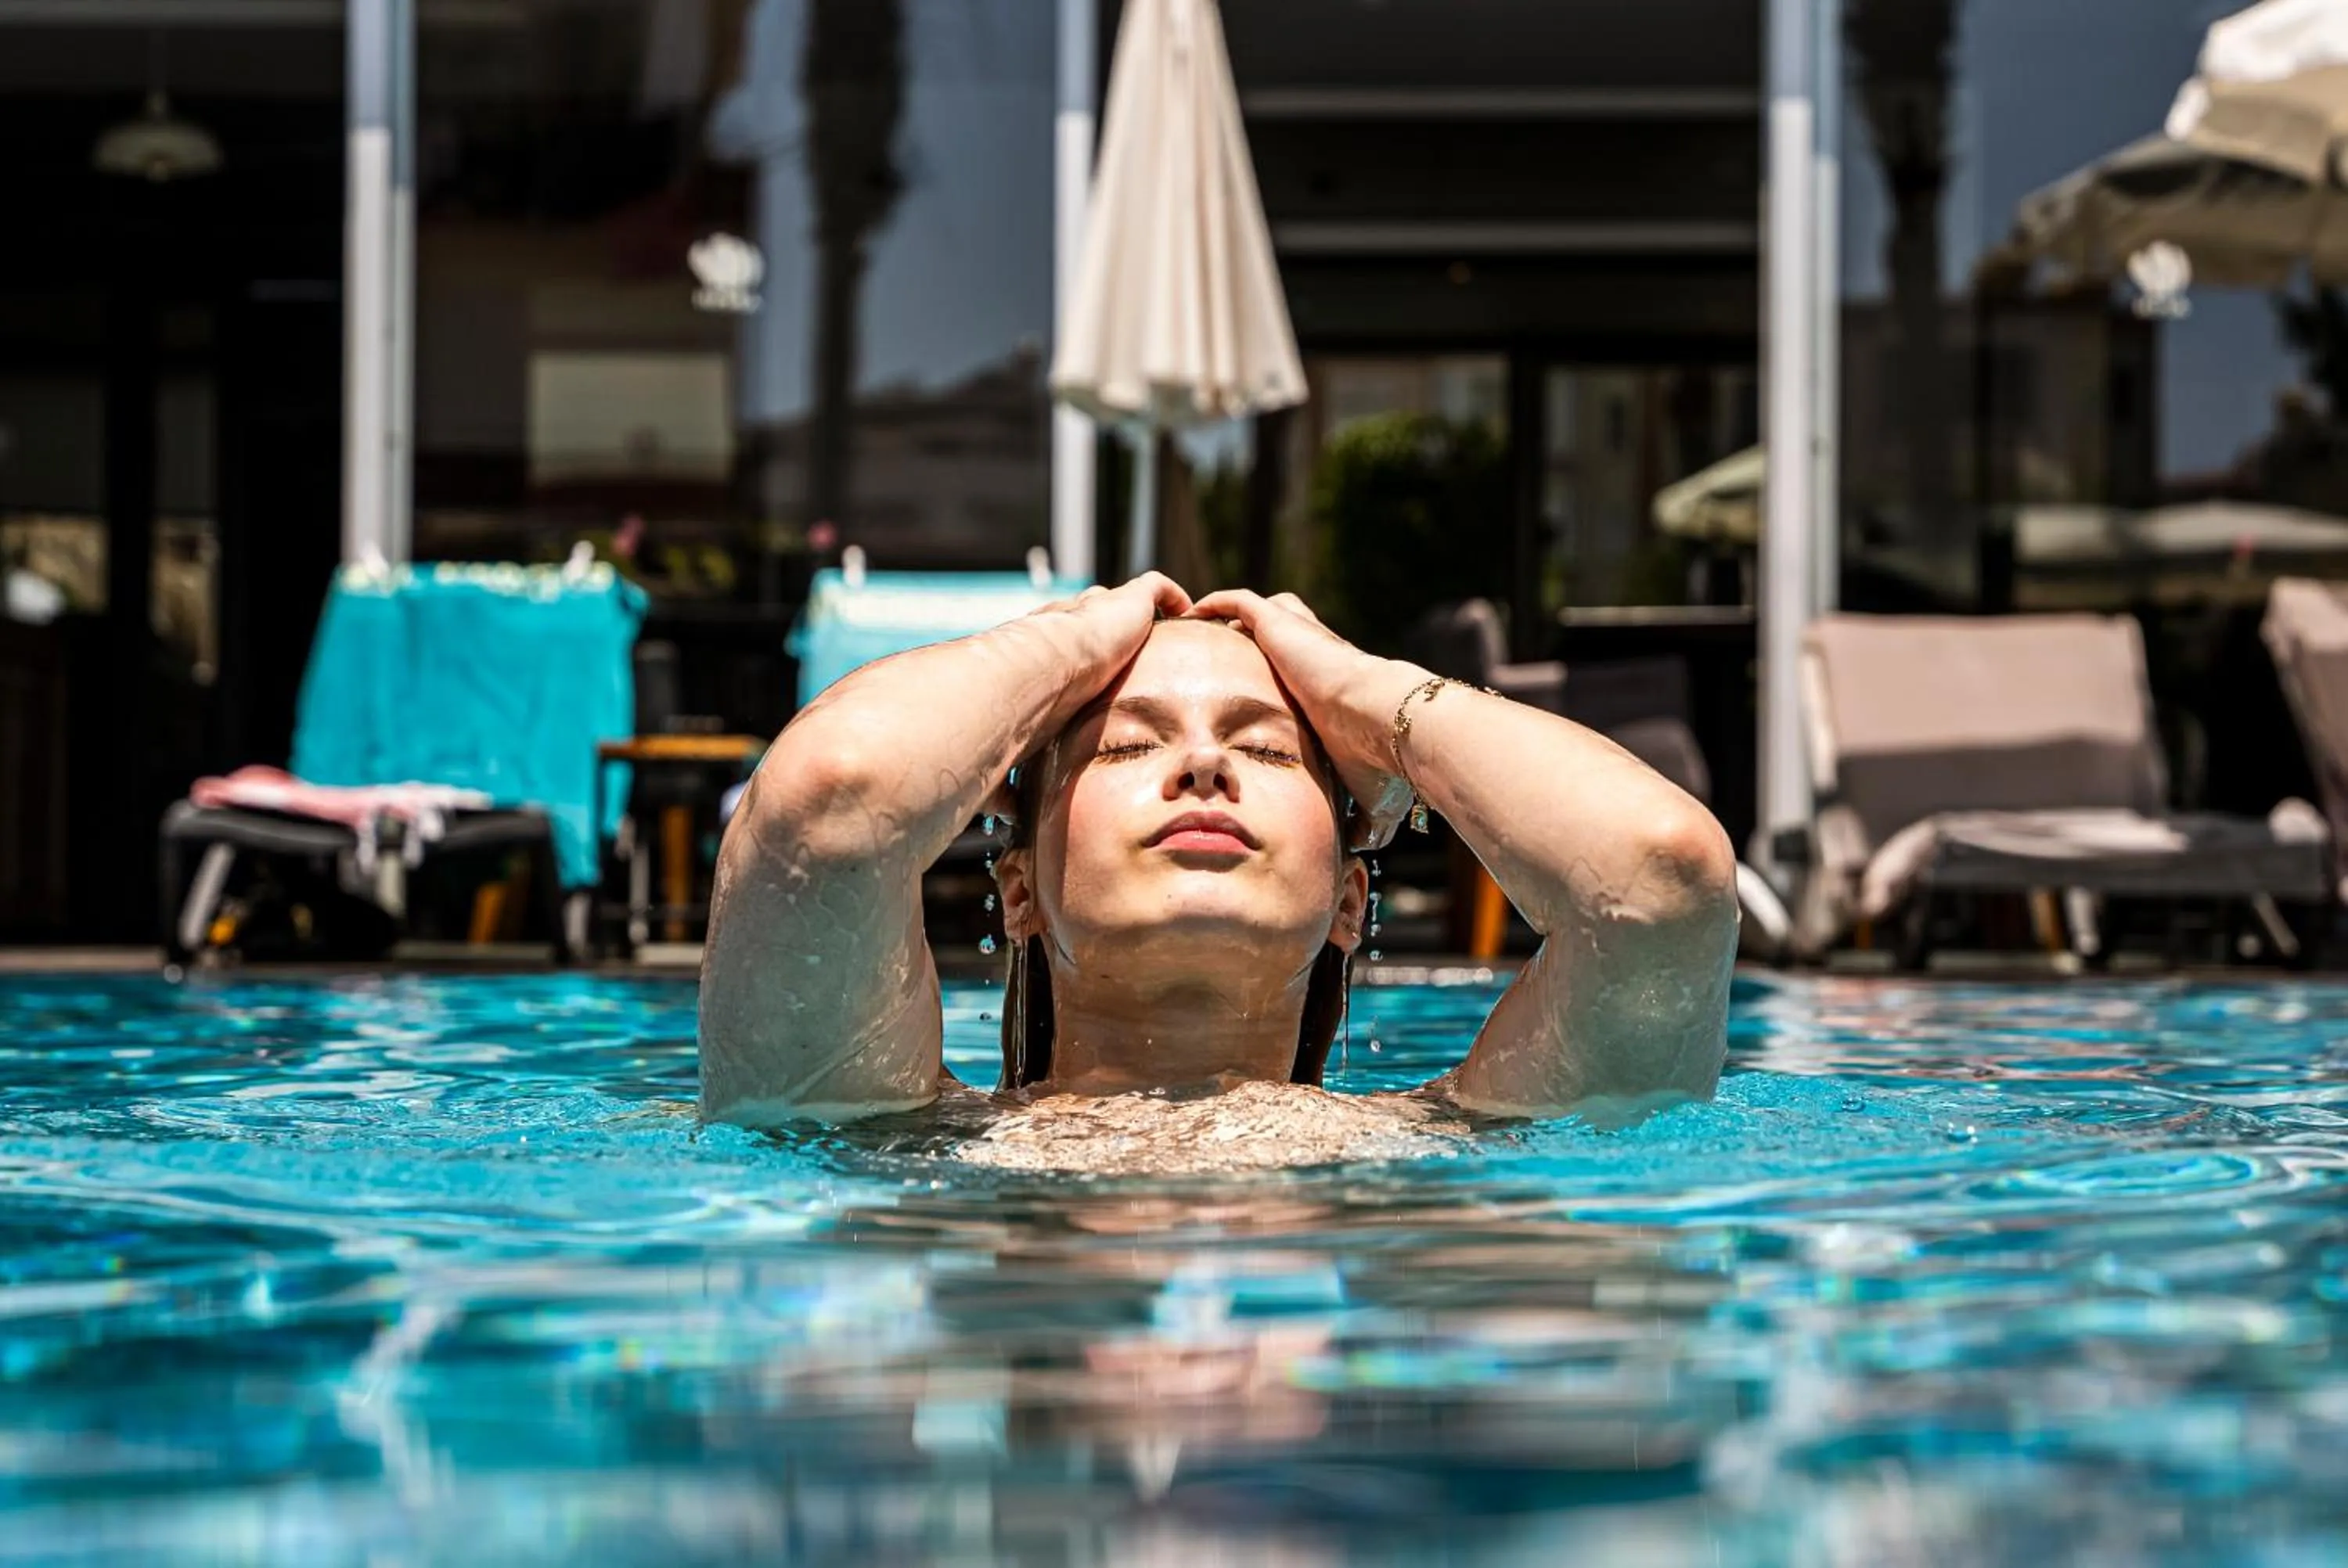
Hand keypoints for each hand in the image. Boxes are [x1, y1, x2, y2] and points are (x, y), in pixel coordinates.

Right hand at [990, 573, 1192, 822]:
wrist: (1034, 677)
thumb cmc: (1017, 714)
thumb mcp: (1015, 749)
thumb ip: (1009, 778)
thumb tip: (1001, 816)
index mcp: (1043, 654)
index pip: (1062, 648)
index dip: (1077, 659)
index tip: (1090, 679)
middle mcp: (1069, 627)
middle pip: (1093, 620)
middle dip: (1109, 633)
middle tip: (1129, 654)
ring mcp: (1097, 610)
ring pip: (1123, 603)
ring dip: (1141, 615)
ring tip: (1167, 633)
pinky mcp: (1126, 602)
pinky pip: (1154, 589)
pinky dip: (1168, 596)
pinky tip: (1185, 608)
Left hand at [1189, 590, 1420, 849]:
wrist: (1387, 726)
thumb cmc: (1382, 763)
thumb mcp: (1374, 797)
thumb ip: (1365, 819)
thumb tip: (1362, 849)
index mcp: (1334, 690)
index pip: (1305, 675)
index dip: (1281, 680)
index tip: (1253, 700)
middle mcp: (1318, 658)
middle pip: (1282, 636)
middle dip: (1255, 643)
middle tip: (1223, 661)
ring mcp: (1301, 637)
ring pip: (1261, 613)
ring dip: (1233, 619)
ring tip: (1202, 633)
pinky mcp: (1284, 625)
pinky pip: (1241, 603)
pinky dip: (1218, 604)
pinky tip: (1193, 613)